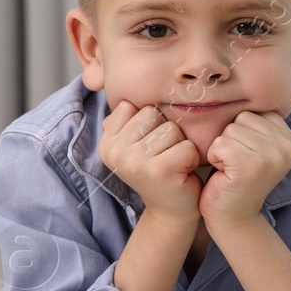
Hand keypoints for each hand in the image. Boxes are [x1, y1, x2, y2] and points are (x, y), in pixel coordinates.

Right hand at [98, 100, 202, 220]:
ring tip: (172, 163)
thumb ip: (124, 119)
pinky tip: (181, 172)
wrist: (171, 211)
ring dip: (179, 145)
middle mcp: (115, 152)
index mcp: (106, 143)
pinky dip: (191, 158)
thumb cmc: (157, 170)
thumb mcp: (134, 144)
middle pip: (153, 114)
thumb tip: (100, 80)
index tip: (148, 146)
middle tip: (162, 156)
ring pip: (171, 129)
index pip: (134, 106)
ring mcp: (135, 162)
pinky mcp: (159, 170)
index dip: (149, 123)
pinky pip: (186, 145)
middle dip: (165, 132)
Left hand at [199, 110, 290, 228]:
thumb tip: (246, 85)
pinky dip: (214, 158)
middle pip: (242, 118)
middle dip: (231, 139)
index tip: (247, 157)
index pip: (255, 113)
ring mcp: (272, 156)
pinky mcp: (251, 165)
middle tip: (237, 165)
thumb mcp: (256, 147)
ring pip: (230, 129)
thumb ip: (258, 124)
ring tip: (231, 169)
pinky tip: (225, 174)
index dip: (242, 133)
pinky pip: (220, 143)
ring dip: (222, 149)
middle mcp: (288, 147)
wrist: (232, 218)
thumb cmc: (236, 179)